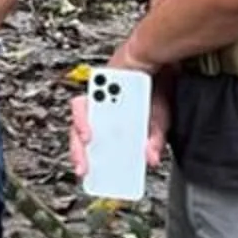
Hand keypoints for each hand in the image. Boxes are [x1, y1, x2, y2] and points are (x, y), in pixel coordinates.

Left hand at [71, 45, 170, 178]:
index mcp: (115, 124)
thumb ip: (153, 141)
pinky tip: (91, 126)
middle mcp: (102, 112)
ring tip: (88, 147)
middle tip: (85, 170)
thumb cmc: (156, 88)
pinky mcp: (94, 87)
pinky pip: (82, 104)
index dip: (92, 162)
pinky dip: (84, 117)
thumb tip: (150, 159)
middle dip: (81, 155)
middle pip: (82, 136)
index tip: (92, 178)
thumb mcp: (159, 122)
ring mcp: (97, 100)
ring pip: (78, 120)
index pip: (98, 146)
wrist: (158, 59)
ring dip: (79, 135)